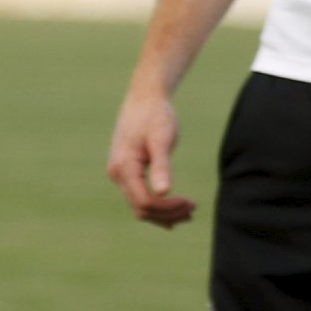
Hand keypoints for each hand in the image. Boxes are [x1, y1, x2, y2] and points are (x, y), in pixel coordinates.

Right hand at [108, 86, 192, 226]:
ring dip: (164, 213)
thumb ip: (161, 166)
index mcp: (124, 167)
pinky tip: (174, 212)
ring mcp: (120, 174)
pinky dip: (157, 207)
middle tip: (194, 209)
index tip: (191, 203)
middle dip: (168, 213)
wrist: (145, 97)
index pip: (144, 201)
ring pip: (140, 206)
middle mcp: (117, 174)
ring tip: (189, 212)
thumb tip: (164, 192)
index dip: (168, 208)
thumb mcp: (161, 139)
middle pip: (141, 208)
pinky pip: (139, 197)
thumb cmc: (155, 115)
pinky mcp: (127, 172)